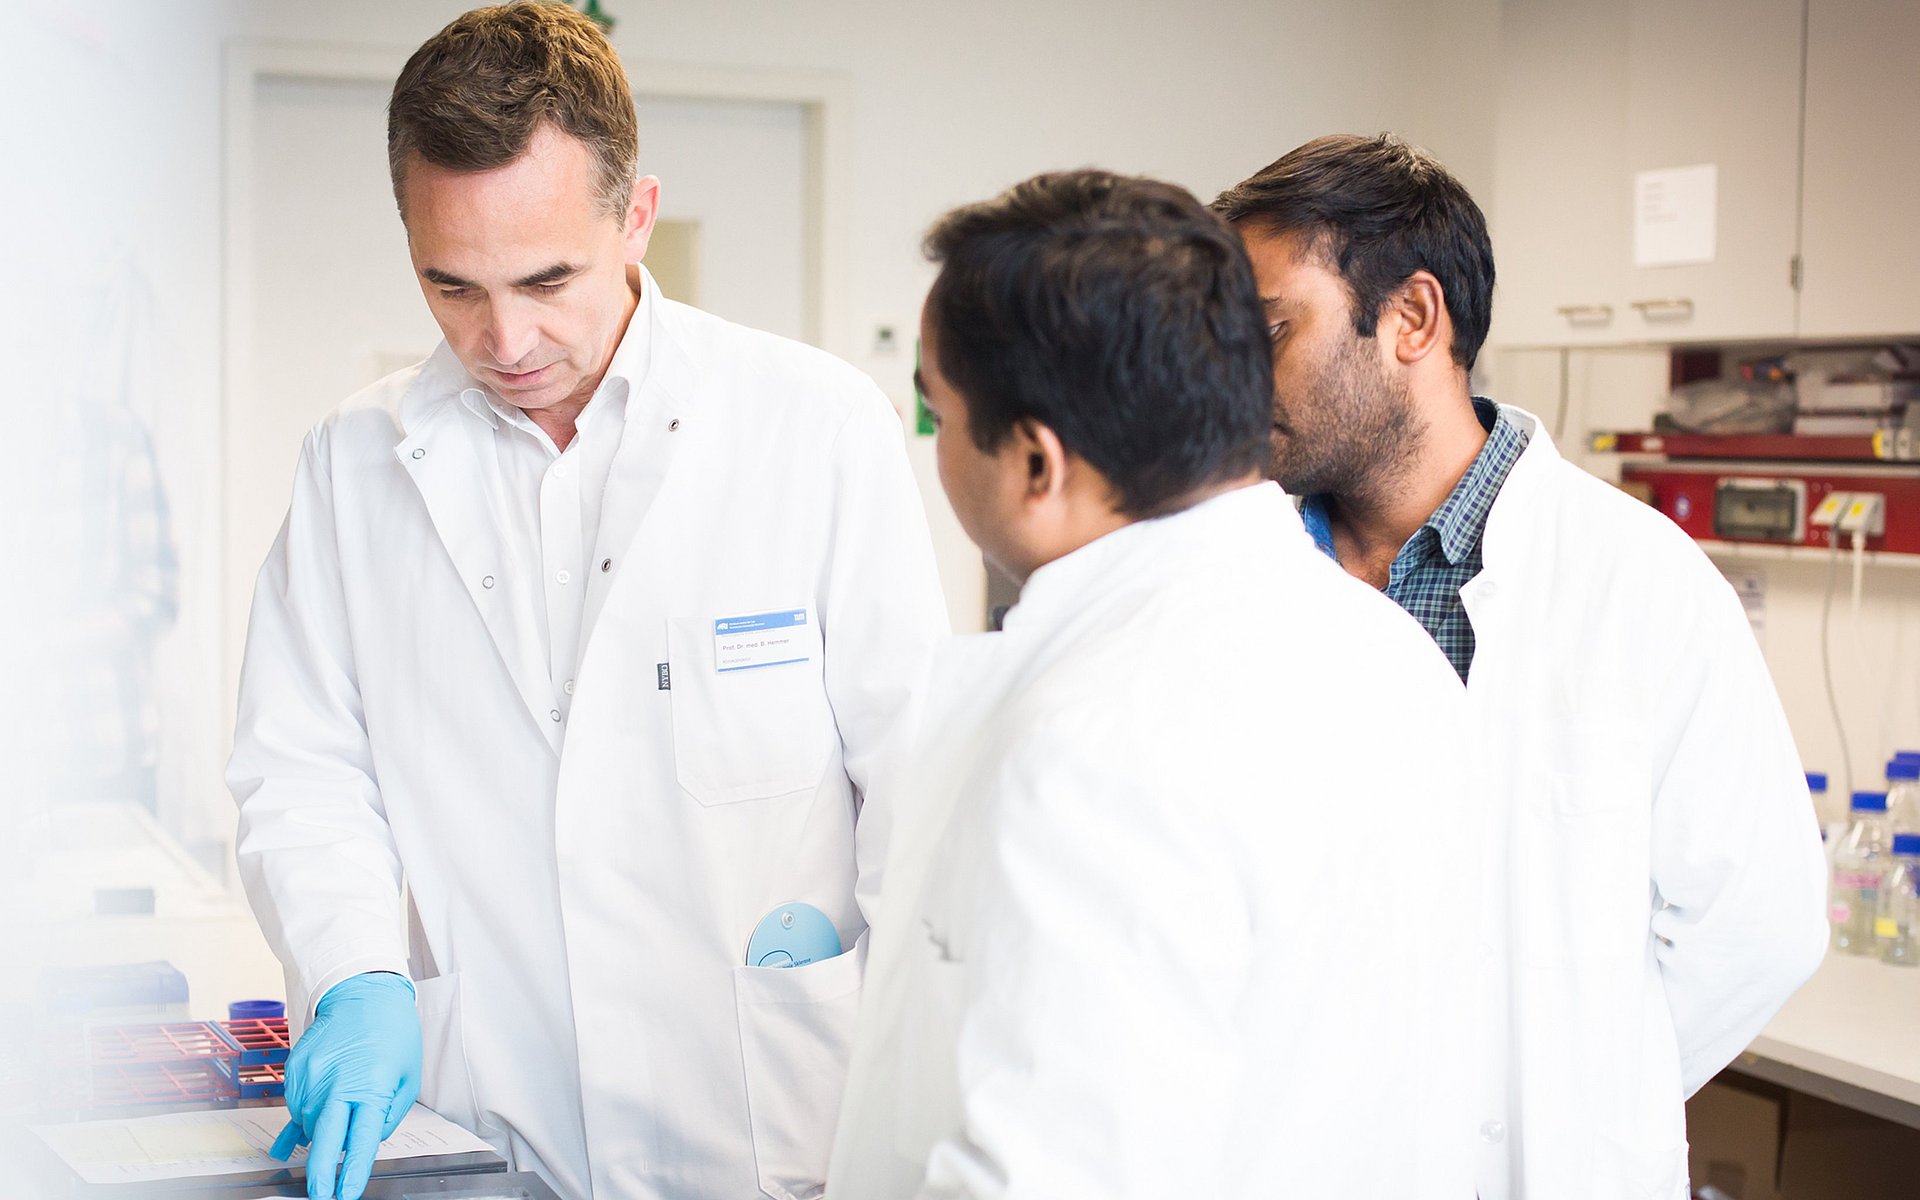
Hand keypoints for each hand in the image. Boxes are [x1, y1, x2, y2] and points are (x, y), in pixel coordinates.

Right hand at [269, 972, 421, 1199]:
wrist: (362, 992)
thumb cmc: (393, 1033)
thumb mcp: (407, 1076)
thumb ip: (388, 1114)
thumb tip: (365, 1141)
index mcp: (370, 1087)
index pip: (359, 1141)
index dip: (351, 1173)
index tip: (345, 1195)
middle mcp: (336, 1084)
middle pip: (323, 1140)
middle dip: (319, 1173)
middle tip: (320, 1195)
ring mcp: (310, 1076)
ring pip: (307, 1123)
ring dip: (316, 1135)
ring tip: (330, 1126)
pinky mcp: (295, 1069)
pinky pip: (296, 1105)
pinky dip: (304, 1115)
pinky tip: (307, 1123)